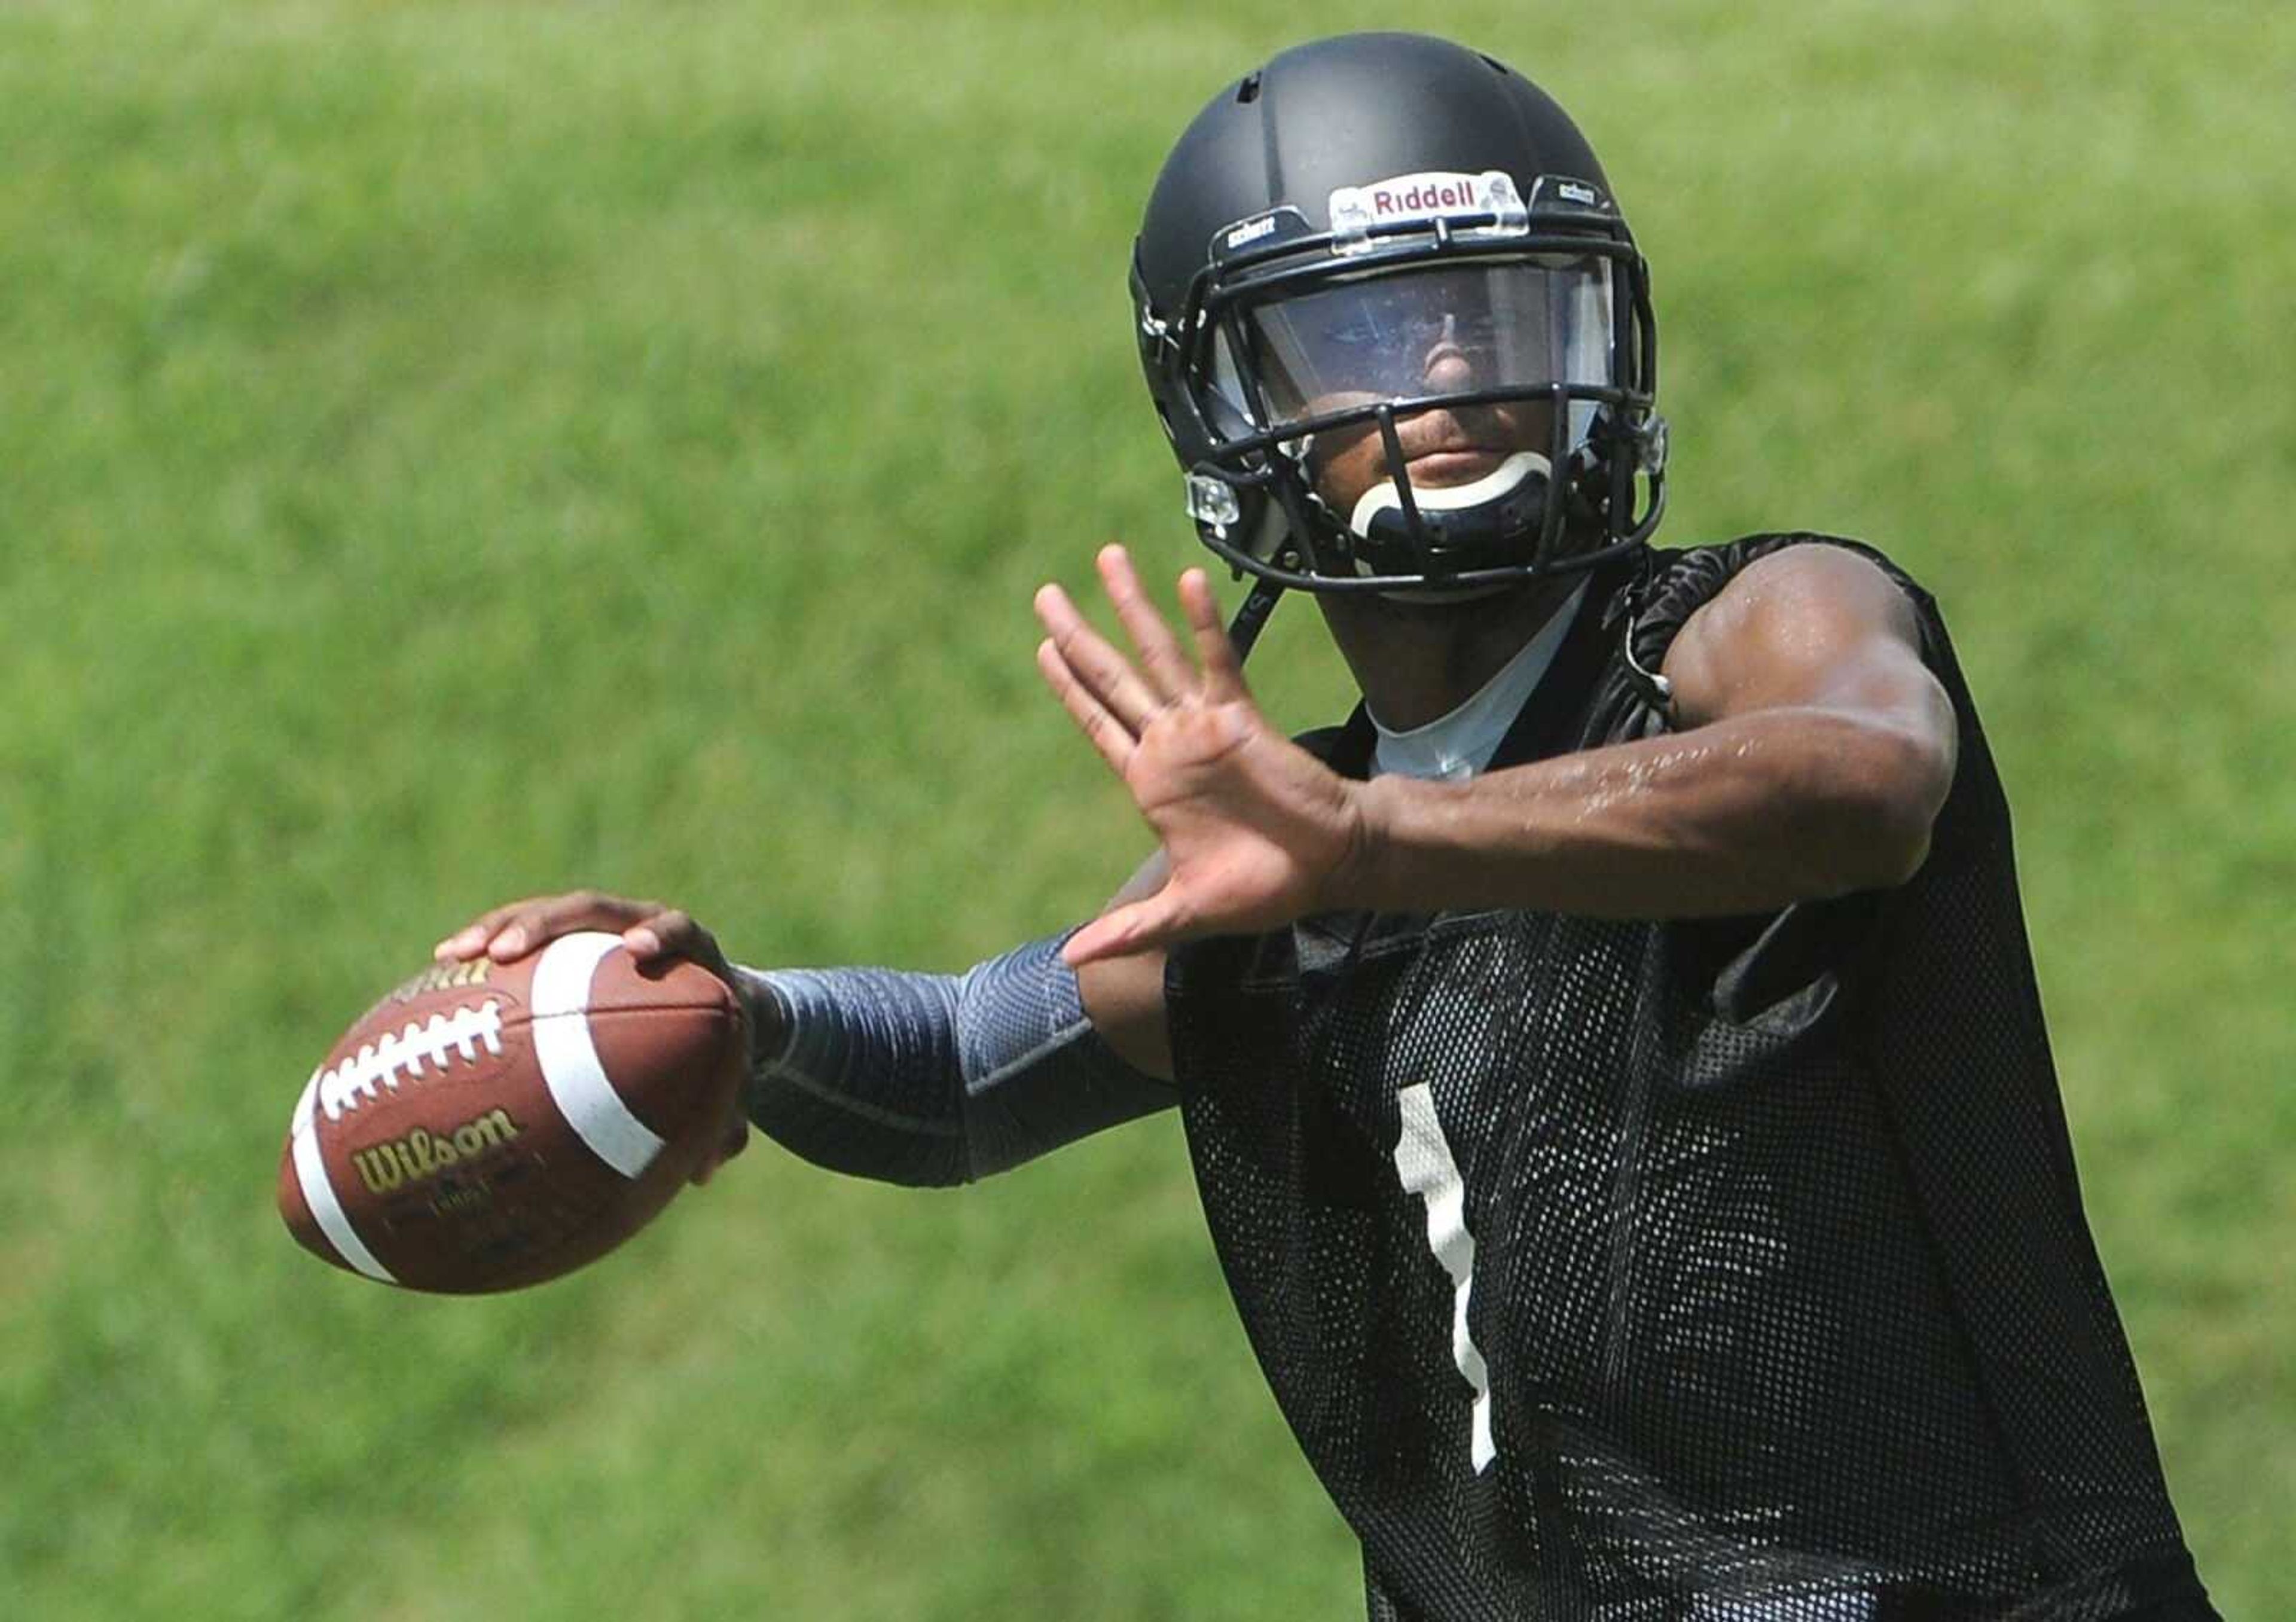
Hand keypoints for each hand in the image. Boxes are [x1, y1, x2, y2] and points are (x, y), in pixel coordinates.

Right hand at [433, 891, 754, 1183]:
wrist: (702, 1007)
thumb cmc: (714, 1046)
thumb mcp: (726, 1080)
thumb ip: (725, 1119)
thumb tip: (708, 1168)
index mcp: (690, 951)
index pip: (677, 930)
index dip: (659, 934)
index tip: (636, 949)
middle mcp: (640, 927)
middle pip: (593, 910)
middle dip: (548, 924)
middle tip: (508, 951)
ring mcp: (598, 929)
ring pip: (545, 915)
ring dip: (500, 928)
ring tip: (456, 954)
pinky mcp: (566, 939)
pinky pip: (523, 934)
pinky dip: (487, 945)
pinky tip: (445, 967)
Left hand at [1033, 545, 1367, 964]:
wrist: (1327, 867)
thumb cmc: (1262, 888)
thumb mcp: (1182, 914)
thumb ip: (1127, 930)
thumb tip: (1071, 962)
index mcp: (1149, 784)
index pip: (1098, 724)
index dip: (1069, 689)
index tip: (1043, 648)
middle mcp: (1169, 746)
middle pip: (1112, 678)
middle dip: (1077, 636)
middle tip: (1044, 594)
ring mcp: (1203, 726)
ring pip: (1156, 656)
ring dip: (1131, 609)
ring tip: (1104, 559)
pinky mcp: (1240, 717)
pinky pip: (1217, 661)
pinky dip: (1201, 624)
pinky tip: (1185, 583)